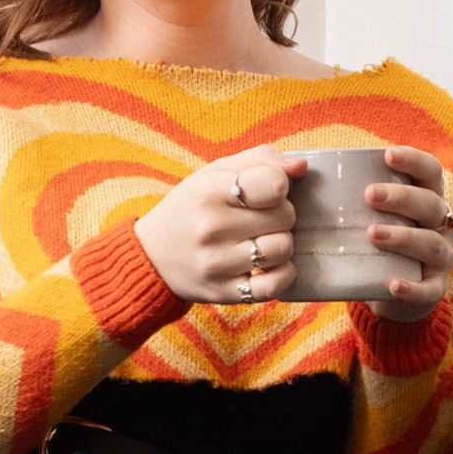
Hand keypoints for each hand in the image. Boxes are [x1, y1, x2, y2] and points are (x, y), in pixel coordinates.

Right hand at [138, 150, 306, 303]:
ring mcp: (218, 264)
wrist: (151, 255)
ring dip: (281, 243)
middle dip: (280, 213)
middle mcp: (211, 228)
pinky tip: (270, 265)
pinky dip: (283, 274)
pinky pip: (276, 285)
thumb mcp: (214, 173)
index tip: (267, 191)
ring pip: (283, 248)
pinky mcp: (224, 293)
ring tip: (262, 239)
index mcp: (208, 192)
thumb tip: (301, 166)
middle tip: (261, 216)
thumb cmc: (191, 208)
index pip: (274, 185)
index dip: (280, 185)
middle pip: (285, 216)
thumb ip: (259, 160)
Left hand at [355, 146, 452, 320]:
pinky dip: (412, 288)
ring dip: (404, 237)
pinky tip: (392, 285)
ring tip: (372, 234)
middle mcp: (439, 225)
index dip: (414, 160)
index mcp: (425, 198)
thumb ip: (339, 192)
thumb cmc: (369, 242)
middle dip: (402, 197)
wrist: (384, 291)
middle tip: (369, 195)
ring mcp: (440, 258)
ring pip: (431, 244)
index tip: (387, 155)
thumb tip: (295, 166)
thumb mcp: (362, 214)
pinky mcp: (434, 289)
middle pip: (430, 204)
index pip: (430, 171)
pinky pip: (429, 290)